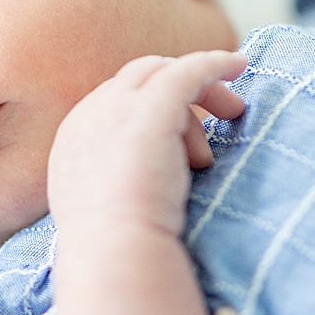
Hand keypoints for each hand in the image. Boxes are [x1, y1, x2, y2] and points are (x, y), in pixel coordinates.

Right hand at [47, 51, 245, 239]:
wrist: (113, 251)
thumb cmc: (119, 249)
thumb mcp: (108, 210)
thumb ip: (120, 184)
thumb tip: (153, 182)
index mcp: (74, 140)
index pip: (117, 104)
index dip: (155, 110)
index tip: (185, 133)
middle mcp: (89, 115)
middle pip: (140, 80)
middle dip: (180, 91)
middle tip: (222, 113)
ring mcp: (116, 107)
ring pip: (164, 76)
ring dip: (202, 93)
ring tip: (233, 120)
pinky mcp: (151, 106)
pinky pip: (186, 70)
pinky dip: (213, 63)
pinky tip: (239, 64)